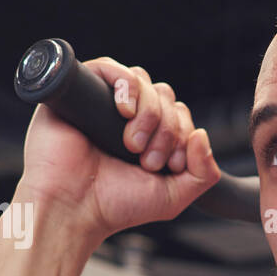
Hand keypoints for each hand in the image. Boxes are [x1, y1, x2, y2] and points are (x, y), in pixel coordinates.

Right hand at [17, 58, 221, 251]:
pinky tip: (123, 112)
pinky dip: (126, 85)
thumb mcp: (173, 196)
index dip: (183, 134)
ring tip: (132, 144)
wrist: (72, 208)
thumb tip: (202, 134)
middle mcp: (126, 117)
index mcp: (148, 136)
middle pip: (164, 96)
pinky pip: (109, 67)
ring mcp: (103, 103)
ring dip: (149, 113)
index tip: (172, 166)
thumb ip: (203, 173)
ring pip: (143, 81)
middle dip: (167, 129)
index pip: (178, 113)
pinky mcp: (79, 93)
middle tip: (148, 160)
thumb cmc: (115, 205)